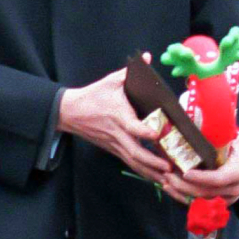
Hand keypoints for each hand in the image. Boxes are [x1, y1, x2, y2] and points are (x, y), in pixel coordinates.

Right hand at [57, 54, 171, 180]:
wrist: (70, 112)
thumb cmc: (92, 96)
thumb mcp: (110, 81)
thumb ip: (130, 71)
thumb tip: (148, 57)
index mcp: (118, 116)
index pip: (132, 126)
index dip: (144, 131)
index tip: (157, 133)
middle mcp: (117, 134)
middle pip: (134, 153)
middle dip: (152, 162)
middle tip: (168, 168)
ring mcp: (115, 144)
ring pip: (133, 162)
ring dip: (150, 173)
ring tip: (168, 181)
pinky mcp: (114, 149)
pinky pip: (131, 163)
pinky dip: (144, 172)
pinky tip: (157, 179)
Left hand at [160, 132, 238, 206]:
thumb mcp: (235, 138)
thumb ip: (218, 136)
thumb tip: (194, 125)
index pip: (219, 178)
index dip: (201, 178)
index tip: (185, 172)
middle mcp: (235, 187)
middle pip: (207, 192)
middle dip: (184, 186)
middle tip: (167, 174)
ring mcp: (229, 197)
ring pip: (202, 199)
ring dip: (181, 191)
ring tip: (165, 180)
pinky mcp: (222, 201)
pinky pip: (202, 203)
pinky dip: (186, 196)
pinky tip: (171, 188)